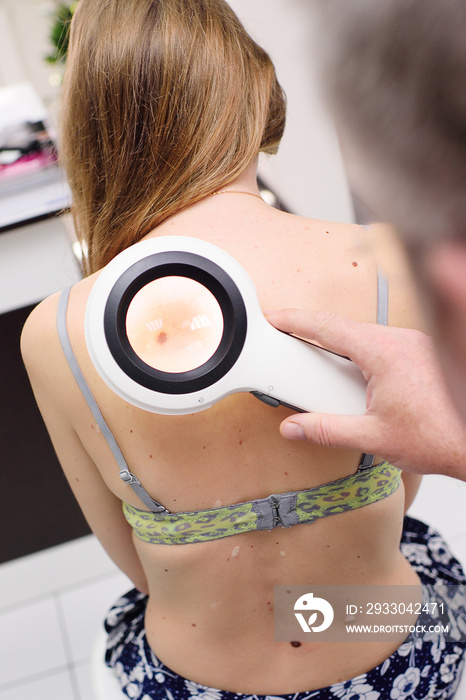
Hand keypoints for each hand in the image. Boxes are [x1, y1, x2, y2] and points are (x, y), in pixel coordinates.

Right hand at [266, 309, 465, 478]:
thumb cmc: (435, 439)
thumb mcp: (370, 438)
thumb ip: (325, 430)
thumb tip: (294, 427)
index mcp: (385, 353)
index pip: (329, 327)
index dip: (296, 320)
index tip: (276, 318)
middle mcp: (401, 341)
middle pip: (343, 329)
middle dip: (313, 335)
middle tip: (287, 341)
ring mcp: (412, 344)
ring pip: (361, 335)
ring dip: (337, 346)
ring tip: (317, 364)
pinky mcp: (418, 353)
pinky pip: (377, 342)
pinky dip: (357, 352)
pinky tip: (349, 370)